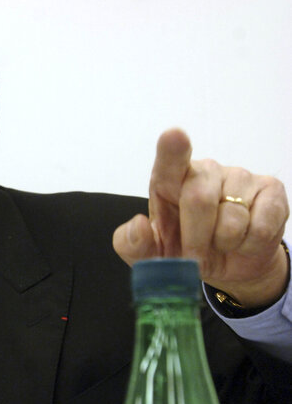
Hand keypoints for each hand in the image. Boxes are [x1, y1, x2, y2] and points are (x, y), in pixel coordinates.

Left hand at [113, 129, 289, 307]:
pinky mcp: (271, 190)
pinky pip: (262, 226)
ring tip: (221, 245)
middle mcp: (204, 171)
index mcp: (169, 180)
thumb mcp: (152, 255)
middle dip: (195, 239)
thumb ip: (132, 243)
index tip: (174, 136)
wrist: (228, 267)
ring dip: (224, 245)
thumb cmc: (184, 252)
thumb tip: (138, 224)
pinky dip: (250, 245)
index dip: (173, 148)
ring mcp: (239, 177)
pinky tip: (245, 241)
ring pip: (232, 218)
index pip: (170, 159)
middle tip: (195, 258)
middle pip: (199, 200)